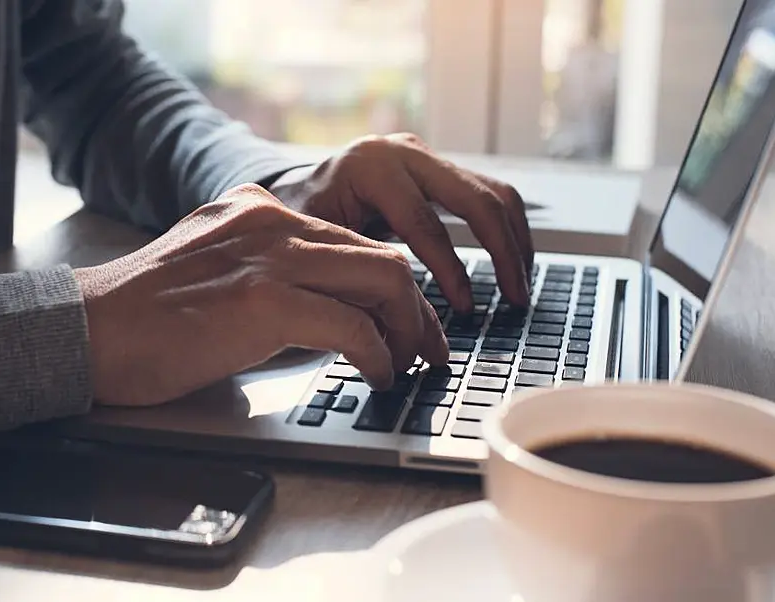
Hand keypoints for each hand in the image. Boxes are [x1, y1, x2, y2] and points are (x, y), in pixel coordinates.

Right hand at [74, 184, 447, 406]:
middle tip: (427, 351)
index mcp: (257, 211)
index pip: (351, 241)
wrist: (84, 329)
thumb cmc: (139, 317)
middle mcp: (271, 221)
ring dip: (409, 329)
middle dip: (417, 309)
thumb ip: (263, 273)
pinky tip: (374, 374)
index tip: (406, 323)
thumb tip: (321, 311)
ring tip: (407, 366)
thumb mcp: (210, 270)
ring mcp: (268, 256)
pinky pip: (352, 323)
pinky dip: (378, 353)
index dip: (391, 287)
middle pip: (381, 255)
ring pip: (384, 278)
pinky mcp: (263, 301)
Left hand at [267, 134, 534, 311]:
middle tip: (515, 299)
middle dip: (502, 252)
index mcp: (370, 168)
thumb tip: (398, 313)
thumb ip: (355, 266)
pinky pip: (488, 194)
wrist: (293, 189)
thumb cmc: (299, 221)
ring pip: (494, 192)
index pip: (424, 224)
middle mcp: (404, 153)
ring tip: (520, 286)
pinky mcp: (440, 167)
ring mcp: (426, 156)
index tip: (465, 309)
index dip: (450, 271)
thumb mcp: (316, 241)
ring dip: (515, 241)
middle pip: (475, 199)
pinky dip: (506, 230)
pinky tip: (511, 264)